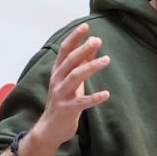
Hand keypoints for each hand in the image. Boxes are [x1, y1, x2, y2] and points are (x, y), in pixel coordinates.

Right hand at [27, 22, 111, 155]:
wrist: (49, 129)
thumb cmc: (63, 102)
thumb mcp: (71, 81)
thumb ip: (80, 65)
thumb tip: (93, 48)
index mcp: (57, 72)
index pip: (64, 50)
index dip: (74, 38)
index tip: (86, 26)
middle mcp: (57, 81)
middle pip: (70, 61)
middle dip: (83, 49)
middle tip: (98, 40)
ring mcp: (60, 95)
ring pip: (75, 77)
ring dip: (91, 67)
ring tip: (107, 60)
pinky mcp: (66, 110)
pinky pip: (81, 103)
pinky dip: (94, 98)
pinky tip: (106, 94)